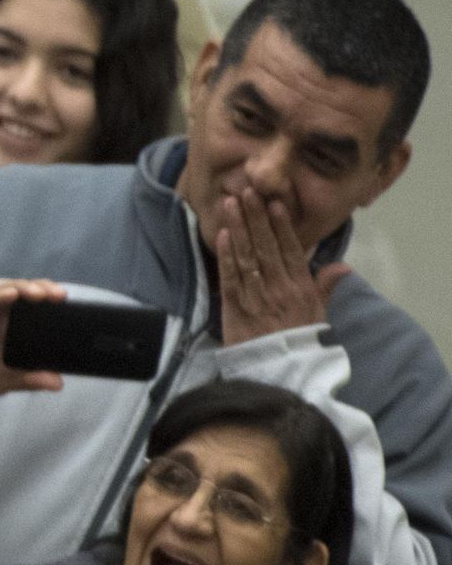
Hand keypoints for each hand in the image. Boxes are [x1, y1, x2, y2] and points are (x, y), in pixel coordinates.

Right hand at [0, 279, 65, 414]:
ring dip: (21, 289)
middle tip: (59, 295)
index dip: (47, 300)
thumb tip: (57, 382)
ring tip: (40, 292)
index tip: (66, 302)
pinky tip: (10, 294)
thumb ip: (28, 379)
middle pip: (18, 294)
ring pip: (1, 293)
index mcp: (4, 330)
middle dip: (39, 290)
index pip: (28, 307)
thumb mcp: (2, 383)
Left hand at [216, 187, 347, 344]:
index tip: (275, 202)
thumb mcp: (318, 315)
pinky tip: (222, 235)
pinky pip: (231, 277)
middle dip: (257, 217)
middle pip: (267, 247)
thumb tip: (343, 266)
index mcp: (301, 288)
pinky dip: (226, 255)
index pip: (291, 249)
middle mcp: (280, 289)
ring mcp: (257, 297)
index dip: (282, 225)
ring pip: (247, 257)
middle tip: (249, 191)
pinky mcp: (236, 309)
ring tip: (232, 204)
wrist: (278, 373)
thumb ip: (325, 288)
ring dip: (239, 228)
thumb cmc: (298, 343)